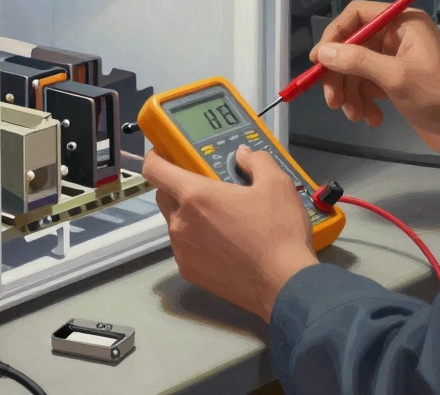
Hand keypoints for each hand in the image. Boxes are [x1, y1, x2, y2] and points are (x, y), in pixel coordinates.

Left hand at [141, 145, 318, 321]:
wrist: (284, 284)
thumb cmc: (278, 231)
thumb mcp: (277, 184)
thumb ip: (256, 161)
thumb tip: (242, 154)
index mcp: (196, 196)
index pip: (155, 169)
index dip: (156, 157)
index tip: (166, 154)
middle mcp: (180, 222)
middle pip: (163, 195)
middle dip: (177, 187)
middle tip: (207, 187)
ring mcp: (182, 251)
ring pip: (175, 223)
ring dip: (189, 216)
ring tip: (221, 220)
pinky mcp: (189, 273)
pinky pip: (185, 248)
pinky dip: (197, 242)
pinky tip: (224, 246)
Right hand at [311, 0, 439, 163]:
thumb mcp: (396, 77)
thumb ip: (357, 61)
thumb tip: (322, 51)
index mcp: (403, 23)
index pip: (357, 15)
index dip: (334, 35)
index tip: (318, 61)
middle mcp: (398, 36)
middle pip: (353, 47)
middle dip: (340, 75)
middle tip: (332, 101)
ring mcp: (398, 61)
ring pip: (357, 71)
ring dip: (351, 94)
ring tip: (356, 116)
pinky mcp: (398, 83)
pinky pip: (369, 87)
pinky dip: (365, 104)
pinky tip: (372, 120)